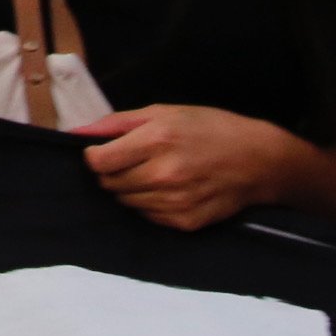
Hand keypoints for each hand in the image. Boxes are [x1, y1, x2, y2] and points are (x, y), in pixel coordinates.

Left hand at [73, 105, 288, 230]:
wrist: (259, 160)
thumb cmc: (210, 128)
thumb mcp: (164, 112)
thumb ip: (117, 123)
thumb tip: (77, 133)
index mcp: (156, 140)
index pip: (98, 162)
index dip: (95, 156)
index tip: (104, 151)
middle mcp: (163, 174)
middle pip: (109, 184)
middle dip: (112, 171)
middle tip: (133, 160)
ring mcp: (175, 202)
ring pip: (126, 202)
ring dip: (131, 188)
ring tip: (155, 172)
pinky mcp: (185, 223)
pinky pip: (148, 217)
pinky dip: (150, 204)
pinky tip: (169, 189)